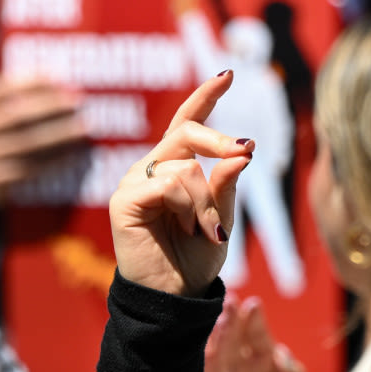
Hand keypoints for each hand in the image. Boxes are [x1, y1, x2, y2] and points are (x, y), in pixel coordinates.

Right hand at [0, 74, 89, 209]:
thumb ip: (21, 100)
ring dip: (59, 134)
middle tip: (78, 101)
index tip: (62, 78)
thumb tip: (65, 87)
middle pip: (16, 114)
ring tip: (84, 127)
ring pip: (25, 143)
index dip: (34, 81)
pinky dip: (55, 160)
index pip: (4, 87)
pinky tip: (76, 154)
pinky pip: (29, 169)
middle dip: (50, 105)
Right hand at [108, 74, 252, 296]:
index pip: (186, 123)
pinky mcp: (124, 200)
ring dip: (207, 201)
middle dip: (220, 140)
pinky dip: (188, 206)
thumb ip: (227, 185)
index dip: (205, 97)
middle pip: (185, 132)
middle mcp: (151, 169)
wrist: (175, 298)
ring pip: (184, 165)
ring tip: (208, 232)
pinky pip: (167, 184)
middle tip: (246, 151)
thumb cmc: (195, 261)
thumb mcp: (222, 219)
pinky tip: (188, 228)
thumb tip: (242, 148)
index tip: (228, 73)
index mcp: (173, 170)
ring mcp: (134, 182)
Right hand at [200, 297, 311, 371]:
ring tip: (219, 319)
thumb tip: (281, 355)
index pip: (257, 338)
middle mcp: (240, 368)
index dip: (255, 322)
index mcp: (263, 363)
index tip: (253, 305)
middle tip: (231, 302)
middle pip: (234, 340)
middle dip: (233, 321)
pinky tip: (204, 348)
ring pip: (217, 355)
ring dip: (217, 337)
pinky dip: (203, 364)